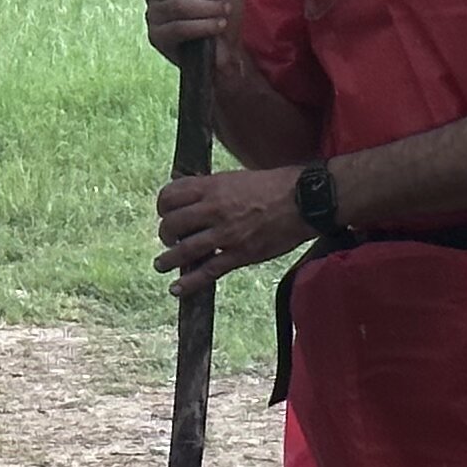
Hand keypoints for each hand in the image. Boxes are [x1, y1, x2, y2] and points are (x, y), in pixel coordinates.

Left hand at [155, 167, 307, 297]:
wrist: (305, 200)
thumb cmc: (275, 185)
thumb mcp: (237, 177)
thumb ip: (211, 185)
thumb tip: (187, 185)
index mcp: (213, 187)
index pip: (171, 195)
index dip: (163, 205)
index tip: (165, 212)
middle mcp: (214, 209)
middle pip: (172, 223)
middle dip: (166, 233)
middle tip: (169, 239)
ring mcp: (226, 233)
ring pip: (184, 249)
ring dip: (168, 260)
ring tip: (161, 264)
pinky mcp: (240, 254)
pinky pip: (208, 270)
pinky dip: (189, 282)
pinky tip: (177, 289)